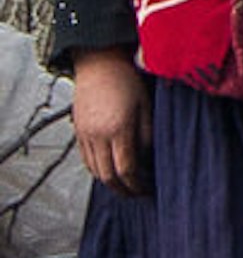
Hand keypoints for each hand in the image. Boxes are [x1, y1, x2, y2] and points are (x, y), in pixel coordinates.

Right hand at [68, 50, 150, 196]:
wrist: (99, 63)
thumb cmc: (128, 81)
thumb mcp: (146, 105)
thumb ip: (147, 134)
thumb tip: (149, 158)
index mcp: (118, 129)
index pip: (126, 170)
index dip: (137, 184)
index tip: (148, 190)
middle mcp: (98, 136)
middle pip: (107, 176)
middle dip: (123, 190)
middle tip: (138, 194)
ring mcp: (84, 134)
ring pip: (94, 170)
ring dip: (109, 182)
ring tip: (125, 185)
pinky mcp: (78, 131)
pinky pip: (86, 159)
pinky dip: (97, 169)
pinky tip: (110, 170)